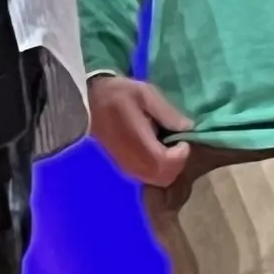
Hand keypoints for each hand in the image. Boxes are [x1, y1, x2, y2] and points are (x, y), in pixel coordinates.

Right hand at [87, 71, 192, 189]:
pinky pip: (146, 176)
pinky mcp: (122, 165)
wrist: (86, 99)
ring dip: (167, 166)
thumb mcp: (145, 93)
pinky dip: (157, 167)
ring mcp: (127, 166)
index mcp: (140, 145)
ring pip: (156, 180)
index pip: (169, 164)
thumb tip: (187, 127)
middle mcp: (134, 162)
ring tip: (166, 144)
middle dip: (177, 162)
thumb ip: (167, 112)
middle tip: (176, 142)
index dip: (181, 154)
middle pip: (165, 177)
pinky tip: (154, 148)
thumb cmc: (117, 93)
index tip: (180, 137)